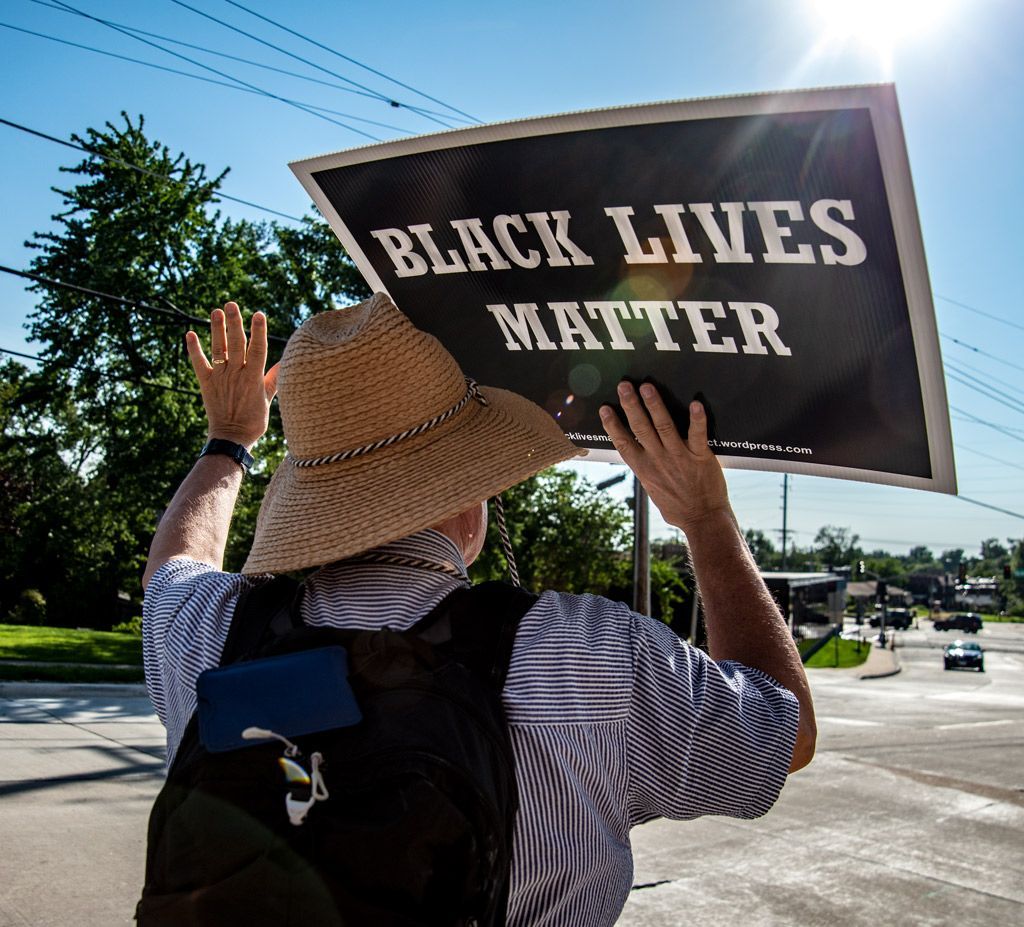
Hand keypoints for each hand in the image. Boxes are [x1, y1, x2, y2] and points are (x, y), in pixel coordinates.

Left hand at [185, 302, 278, 448]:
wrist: (231, 438)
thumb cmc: (254, 421)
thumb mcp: (268, 399)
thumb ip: (273, 379)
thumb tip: (284, 362)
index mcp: (253, 377)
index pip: (258, 349)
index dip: (258, 331)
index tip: (259, 314)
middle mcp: (236, 374)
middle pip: (236, 343)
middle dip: (234, 323)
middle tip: (232, 304)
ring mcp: (220, 378)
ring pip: (218, 349)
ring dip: (216, 329)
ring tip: (216, 311)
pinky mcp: (206, 383)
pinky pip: (199, 363)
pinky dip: (194, 349)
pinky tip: (190, 333)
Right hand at [599, 382, 730, 533]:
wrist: (703, 520)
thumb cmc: (678, 508)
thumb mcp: (653, 490)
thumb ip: (647, 471)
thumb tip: (640, 460)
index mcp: (644, 469)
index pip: (623, 443)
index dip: (612, 425)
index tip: (605, 409)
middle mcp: (658, 460)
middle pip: (640, 428)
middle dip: (630, 405)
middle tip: (624, 386)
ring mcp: (679, 457)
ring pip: (663, 426)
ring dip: (655, 405)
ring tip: (647, 387)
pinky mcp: (700, 457)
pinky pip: (697, 434)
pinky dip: (697, 419)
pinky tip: (695, 403)